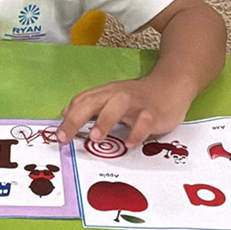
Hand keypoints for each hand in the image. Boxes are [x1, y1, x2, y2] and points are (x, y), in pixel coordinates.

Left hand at [55, 75, 194, 148]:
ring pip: (118, 105)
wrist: (171, 85)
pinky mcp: (153, 112)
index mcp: (106, 93)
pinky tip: (129, 144)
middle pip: (93, 101)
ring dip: (105, 121)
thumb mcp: (112, 98)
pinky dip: (136, 133)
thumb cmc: (139, 96)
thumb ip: (91, 106)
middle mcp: (118, 95)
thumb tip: (66, 114)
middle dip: (77, 118)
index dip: (69, 116)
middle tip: (65, 137)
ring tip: (95, 138)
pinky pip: (144, 121)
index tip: (59, 134)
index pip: (82, 100)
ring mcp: (136, 103)